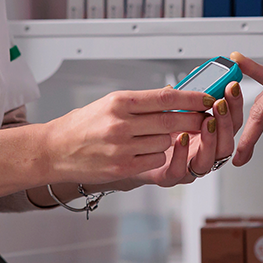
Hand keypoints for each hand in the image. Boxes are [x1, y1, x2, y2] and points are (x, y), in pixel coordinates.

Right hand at [42, 87, 212, 184]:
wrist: (55, 149)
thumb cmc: (83, 124)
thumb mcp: (110, 102)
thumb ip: (141, 102)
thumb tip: (173, 96)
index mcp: (120, 101)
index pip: (166, 96)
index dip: (192, 97)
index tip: (208, 98)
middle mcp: (121, 123)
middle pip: (172, 120)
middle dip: (194, 119)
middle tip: (206, 118)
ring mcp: (122, 147)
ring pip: (165, 142)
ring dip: (168, 140)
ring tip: (154, 137)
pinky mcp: (122, 167)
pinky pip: (155, 160)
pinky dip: (156, 156)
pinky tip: (144, 150)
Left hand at [133, 79, 245, 186]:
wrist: (128, 154)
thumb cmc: (154, 130)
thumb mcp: (172, 107)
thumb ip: (186, 96)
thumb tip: (196, 74)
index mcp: (208, 134)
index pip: (231, 121)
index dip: (234, 105)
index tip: (232, 87)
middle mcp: (203, 152)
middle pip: (227, 143)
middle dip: (226, 122)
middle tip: (220, 104)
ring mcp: (188, 166)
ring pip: (209, 160)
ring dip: (210, 139)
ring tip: (206, 121)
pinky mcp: (169, 176)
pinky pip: (180, 171)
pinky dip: (182, 155)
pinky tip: (181, 139)